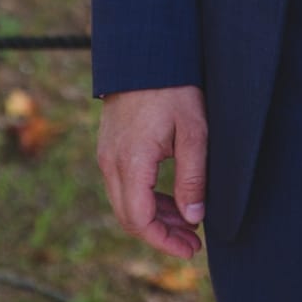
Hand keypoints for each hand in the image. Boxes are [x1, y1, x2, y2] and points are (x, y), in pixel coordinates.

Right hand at [97, 84, 207, 258]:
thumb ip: (193, 177)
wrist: (146, 52)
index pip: (140, 220)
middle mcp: (111, 162)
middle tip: (193, 241)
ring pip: (126, 202)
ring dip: (154, 218)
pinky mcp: (109, 146)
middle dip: (161, 234)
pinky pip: (123, 185)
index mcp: (131, 161)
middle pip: (130, 217)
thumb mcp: (194, 131)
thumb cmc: (174, 88)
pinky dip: (145, 199)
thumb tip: (193, 218)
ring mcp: (107, 154)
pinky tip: (170, 199)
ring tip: (187, 223)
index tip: (191, 249)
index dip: (164, 241)